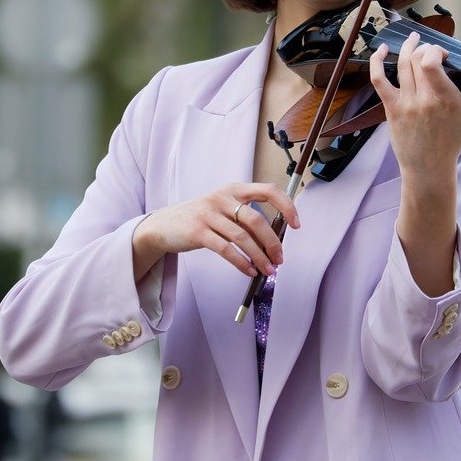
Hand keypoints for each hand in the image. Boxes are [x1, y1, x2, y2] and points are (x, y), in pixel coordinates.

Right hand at [134, 183, 300, 278]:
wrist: (163, 225)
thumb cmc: (200, 218)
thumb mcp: (223, 209)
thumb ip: (245, 218)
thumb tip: (274, 241)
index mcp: (234, 190)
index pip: (268, 190)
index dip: (286, 206)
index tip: (296, 224)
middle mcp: (222, 198)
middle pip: (256, 220)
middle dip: (272, 243)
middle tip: (280, 259)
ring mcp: (208, 214)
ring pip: (242, 238)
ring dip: (259, 257)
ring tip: (268, 270)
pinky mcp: (198, 232)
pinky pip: (226, 249)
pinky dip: (241, 263)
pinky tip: (249, 271)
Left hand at [369, 32, 460, 182]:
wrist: (428, 168)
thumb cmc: (449, 142)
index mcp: (446, 99)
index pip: (431, 62)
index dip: (436, 50)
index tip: (443, 54)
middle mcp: (424, 100)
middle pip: (417, 59)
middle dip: (424, 48)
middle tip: (430, 50)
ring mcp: (406, 104)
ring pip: (402, 64)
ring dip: (406, 47)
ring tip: (412, 39)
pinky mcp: (392, 109)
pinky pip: (379, 80)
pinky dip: (377, 61)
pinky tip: (383, 50)